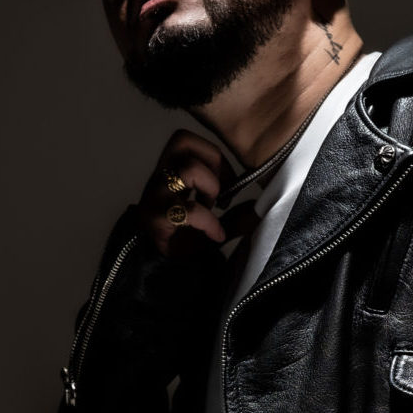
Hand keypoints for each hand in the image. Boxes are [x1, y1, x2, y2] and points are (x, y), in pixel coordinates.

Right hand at [137, 129, 259, 257]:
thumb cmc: (183, 242)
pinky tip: (215, 234)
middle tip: (221, 189)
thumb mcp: (213, 222)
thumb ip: (235, 214)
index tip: (229, 180)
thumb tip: (258, 208)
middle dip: (213, 161)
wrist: (158, 272)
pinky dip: (209, 221)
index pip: (186, 140)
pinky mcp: (154, 217)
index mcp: (167, 172)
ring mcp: (154, 196)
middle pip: (182, 140)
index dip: (214, 155)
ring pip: (189, 168)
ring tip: (212, 208)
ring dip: (211, 187)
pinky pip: (189, 209)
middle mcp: (157, 178)